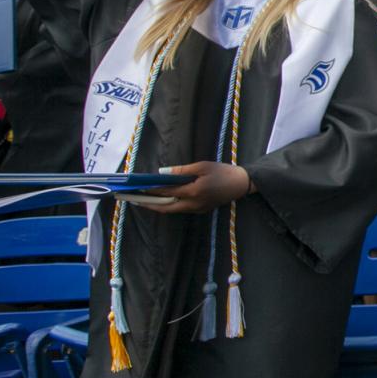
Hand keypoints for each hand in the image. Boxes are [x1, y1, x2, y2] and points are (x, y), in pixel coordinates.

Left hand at [135, 162, 250, 213]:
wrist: (242, 184)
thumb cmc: (223, 172)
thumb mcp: (203, 166)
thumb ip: (182, 170)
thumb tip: (162, 173)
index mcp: (194, 192)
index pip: (167, 192)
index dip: (151, 190)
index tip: (138, 187)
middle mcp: (194, 204)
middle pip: (166, 208)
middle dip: (149, 204)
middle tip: (134, 200)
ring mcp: (197, 209)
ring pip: (172, 210)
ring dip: (158, 206)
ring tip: (144, 200)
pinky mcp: (201, 210)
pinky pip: (181, 209)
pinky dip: (169, 205)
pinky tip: (163, 200)